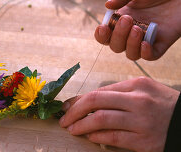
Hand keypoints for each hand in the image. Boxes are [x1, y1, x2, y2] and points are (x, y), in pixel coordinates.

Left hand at [59, 77, 179, 151]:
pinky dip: (97, 137)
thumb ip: (118, 94)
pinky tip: (89, 137)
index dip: (79, 99)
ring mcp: (141, 121)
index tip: (67, 106)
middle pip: (96, 101)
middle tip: (63, 118)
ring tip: (71, 129)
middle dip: (74, 110)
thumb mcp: (143, 91)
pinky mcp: (144, 141)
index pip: (99, 91)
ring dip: (81, 125)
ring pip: (101, 120)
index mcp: (136, 85)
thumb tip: (88, 101)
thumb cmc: (163, 105)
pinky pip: (113, 137)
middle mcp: (138, 100)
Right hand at [95, 0, 180, 59]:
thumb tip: (107, 5)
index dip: (102, 35)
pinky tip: (146, 43)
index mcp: (123, 17)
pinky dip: (145, 53)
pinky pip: (150, 56)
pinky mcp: (162, 42)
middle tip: (128, 19)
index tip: (104, 28)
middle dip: (118, 36)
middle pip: (116, 45)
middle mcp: (132, 30)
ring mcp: (147, 37)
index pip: (107, 34)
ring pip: (131, 53)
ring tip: (137, 29)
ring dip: (130, 45)